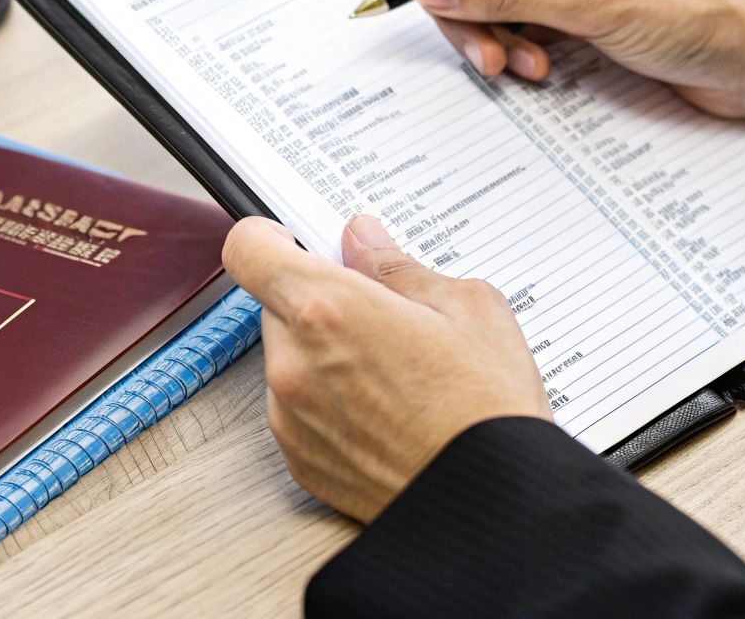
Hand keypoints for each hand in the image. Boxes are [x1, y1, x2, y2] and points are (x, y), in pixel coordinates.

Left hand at [222, 214, 549, 522]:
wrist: (495, 507)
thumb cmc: (487, 412)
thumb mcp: (467, 307)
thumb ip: (397, 266)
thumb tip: (364, 242)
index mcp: (328, 310)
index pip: (249, 248)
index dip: (270, 236)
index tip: (294, 239)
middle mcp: (294, 364)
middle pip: (277, 305)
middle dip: (320, 301)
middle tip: (380, 314)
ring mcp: (291, 418)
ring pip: (288, 358)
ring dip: (323, 354)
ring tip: (396, 373)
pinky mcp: (300, 461)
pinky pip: (298, 409)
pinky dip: (328, 402)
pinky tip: (387, 411)